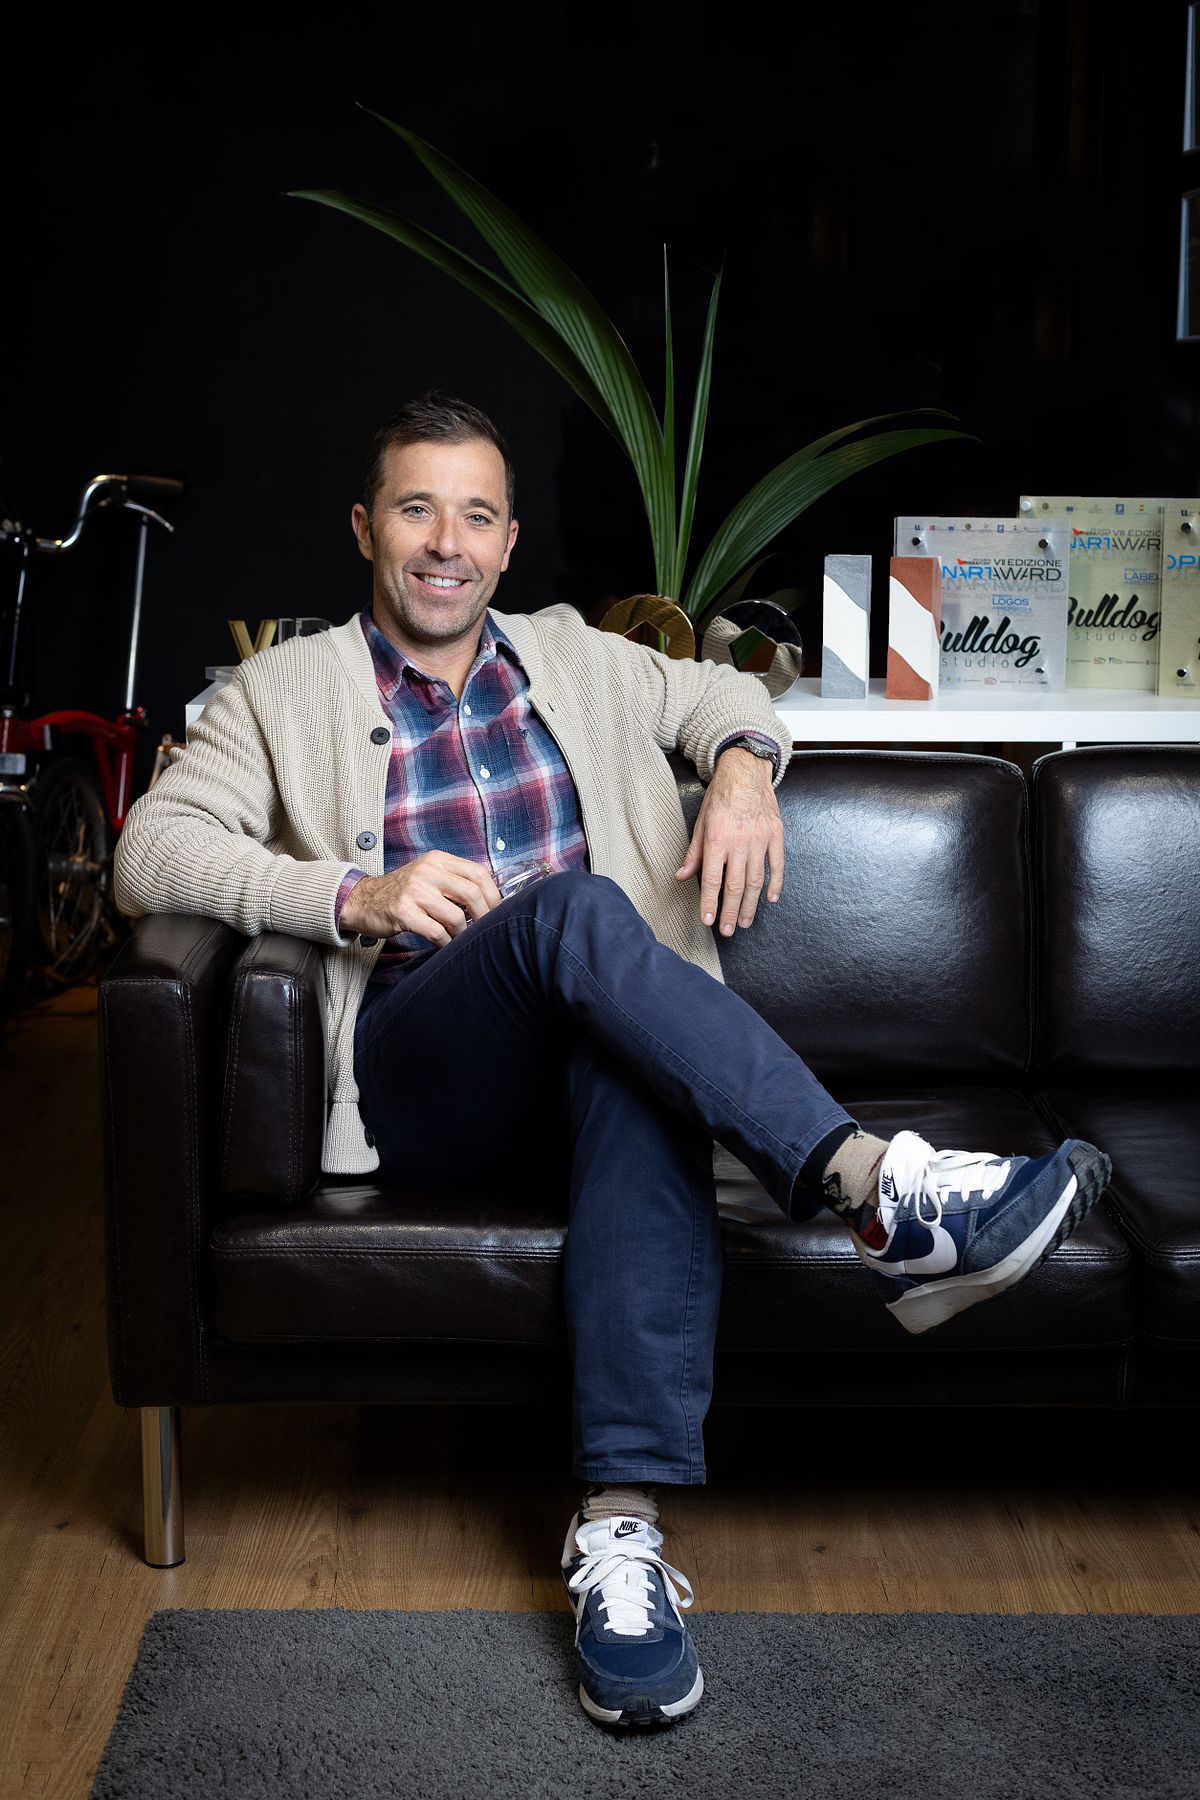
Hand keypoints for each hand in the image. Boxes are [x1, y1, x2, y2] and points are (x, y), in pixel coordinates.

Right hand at [340, 851, 501, 946]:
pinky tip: (444, 944)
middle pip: (472, 894)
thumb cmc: (402, 892)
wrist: (362, 900)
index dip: (493, 894)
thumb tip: (490, 899)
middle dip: (484, 916)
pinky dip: (445, 942)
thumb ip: (455, 880)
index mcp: (438, 860)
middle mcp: (427, 871)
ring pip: (456, 917)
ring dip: (462, 934)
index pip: (478, 873)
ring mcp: (414, 891)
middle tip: (483, 929)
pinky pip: (437, 932)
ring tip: (459, 938)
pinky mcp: (403, 912)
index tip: (496, 910)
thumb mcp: (428, 874)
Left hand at [673, 748, 784, 935]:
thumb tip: (681, 876)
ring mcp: (760, 839)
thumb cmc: (721, 797)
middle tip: (728, 930)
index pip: (711, 879)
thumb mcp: (701, 822)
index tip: (707, 920)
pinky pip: (777, 865)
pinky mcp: (776, 835)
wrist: (746, 771)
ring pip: (756, 881)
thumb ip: (694, 852)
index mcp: (717, 839)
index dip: (709, 903)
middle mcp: (739, 842)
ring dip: (751, 905)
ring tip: (746, 921)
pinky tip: (770, 899)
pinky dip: (776, 884)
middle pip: (735, 886)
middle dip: (730, 912)